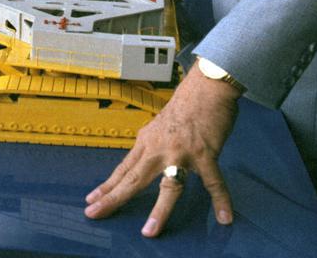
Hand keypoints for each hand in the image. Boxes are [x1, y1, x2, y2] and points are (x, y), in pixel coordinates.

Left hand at [84, 65, 239, 235]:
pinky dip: (221, 200)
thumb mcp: (159, 125)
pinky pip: (214, 182)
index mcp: (147, 142)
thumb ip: (152, 145)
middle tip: (95, 213)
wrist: (206, 85)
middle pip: (134, 178)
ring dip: (159, 211)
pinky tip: (224, 216)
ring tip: (150, 231)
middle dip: (114, 198)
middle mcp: (160, 148)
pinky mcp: (205, 154)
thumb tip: (144, 161)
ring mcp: (182, 153)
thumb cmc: (185, 104)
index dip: (107, 186)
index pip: (123, 168)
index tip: (92, 200)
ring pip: (168, 187)